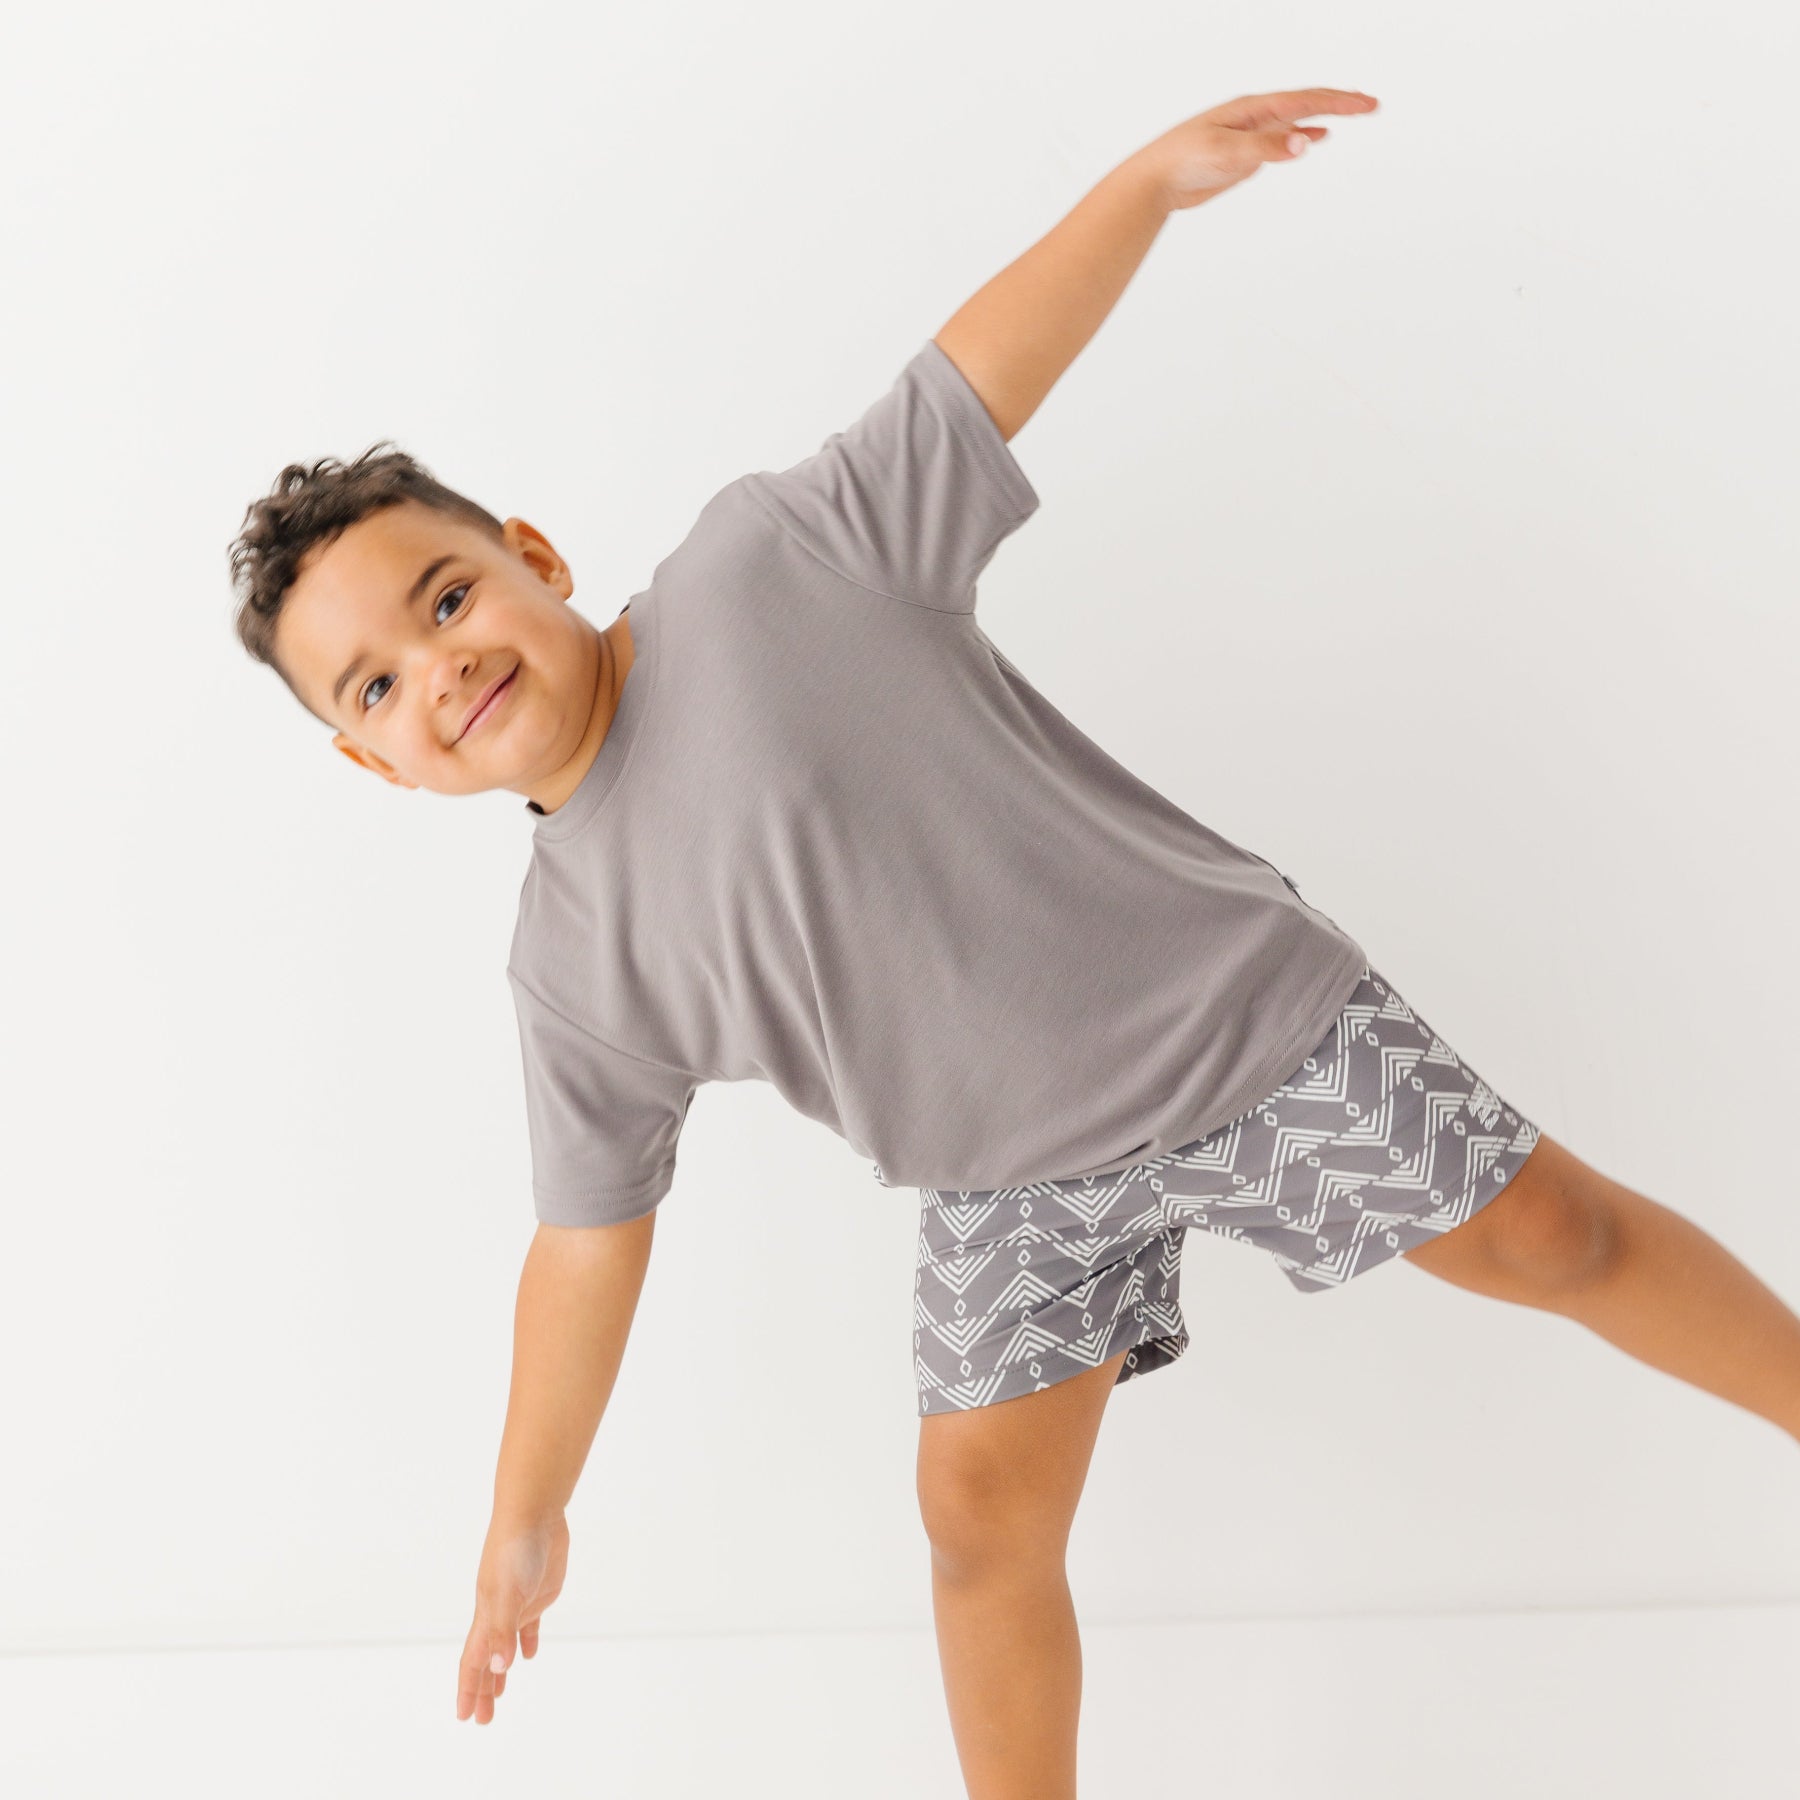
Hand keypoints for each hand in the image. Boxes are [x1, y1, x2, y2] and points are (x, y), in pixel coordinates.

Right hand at [456, 1511, 569, 1724]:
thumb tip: (499, 1669)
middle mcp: (498, 1613)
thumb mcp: (508, 1594)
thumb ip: (503, 1631)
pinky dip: (527, 1641)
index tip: (464, 1717)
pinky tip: (530, 1654)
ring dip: (501, 1669)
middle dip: (484, 1690)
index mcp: (486, 1616)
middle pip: (487, 1660)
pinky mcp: (538, 1592)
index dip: (468, 1690)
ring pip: (505, 1645)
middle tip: (484, 1720)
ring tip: (500, 1692)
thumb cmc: (516, 1550)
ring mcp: (518, 1603)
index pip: (472, 1662)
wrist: (534, 1513)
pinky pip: (529, 1624)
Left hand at [1136, 88, 1378, 211]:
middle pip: (1306, 104)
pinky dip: (1301, 136)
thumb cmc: (1183, 160)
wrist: (1155, 181)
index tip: (1368, 105)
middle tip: (1372, 105)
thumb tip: (1305, 142)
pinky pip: (1281, 141)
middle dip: (1340, 104)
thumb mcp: (1228, 153)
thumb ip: (1267, 148)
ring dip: (1325, 116)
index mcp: (1253, 109)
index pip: (1306, 100)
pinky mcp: (1243, 156)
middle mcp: (1254, 117)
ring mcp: (1250, 135)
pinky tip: (1313, 139)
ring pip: (1296, 120)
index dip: (1339, 102)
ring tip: (1352, 113)